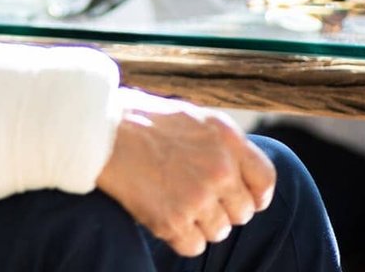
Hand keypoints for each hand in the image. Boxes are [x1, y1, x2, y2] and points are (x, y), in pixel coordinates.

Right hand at [96, 88, 274, 256]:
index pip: (265, 181)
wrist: (99, 131)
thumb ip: (222, 145)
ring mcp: (197, 197)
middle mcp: (219, 170)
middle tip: (196, 197)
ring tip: (174, 201)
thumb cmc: (141, 120)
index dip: (256, 195)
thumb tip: (240, 174)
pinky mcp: (172, 221)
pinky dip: (180, 237)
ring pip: (219, 231)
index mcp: (226, 139)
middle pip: (242, 212)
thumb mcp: (193, 118)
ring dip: (200, 223)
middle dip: (223, 209)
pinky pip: (194, 246)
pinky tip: (163, 214)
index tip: (242, 198)